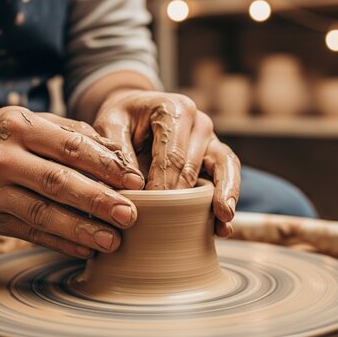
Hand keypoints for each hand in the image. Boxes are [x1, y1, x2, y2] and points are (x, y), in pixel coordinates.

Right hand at [0, 106, 144, 257]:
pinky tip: (85, 250)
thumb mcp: (36, 123)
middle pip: (57, 182)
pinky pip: (31, 233)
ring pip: (43, 213)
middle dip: (98, 201)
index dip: (106, 166)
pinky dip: (61, 243)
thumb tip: (121, 157)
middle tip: (130, 215)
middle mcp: (1, 158)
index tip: (135, 183)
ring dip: (81, 230)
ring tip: (112, 240)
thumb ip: (76, 135)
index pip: (70, 148)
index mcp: (19, 126)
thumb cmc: (6, 137)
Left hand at [93, 90, 240, 236]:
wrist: (136, 112)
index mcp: (174, 111)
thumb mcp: (109, 126)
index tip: (153, 208)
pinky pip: (228, 174)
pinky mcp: (216, 155)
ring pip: (224, 167)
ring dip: (224, 196)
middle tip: (172, 226)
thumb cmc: (122, 120)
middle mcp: (198, 122)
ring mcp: (211, 138)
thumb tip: (134, 185)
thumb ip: (118, 152)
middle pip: (193, 167)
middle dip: (184, 199)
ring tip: (223, 221)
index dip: (164, 184)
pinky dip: (228, 198)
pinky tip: (223, 226)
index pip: (172, 155)